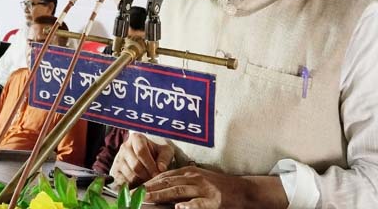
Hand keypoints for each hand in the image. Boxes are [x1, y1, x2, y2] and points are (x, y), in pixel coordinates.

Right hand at [109, 133, 173, 187]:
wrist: (148, 153)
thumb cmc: (157, 151)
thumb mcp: (165, 150)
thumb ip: (164, 158)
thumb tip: (161, 168)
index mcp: (136, 138)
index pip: (141, 151)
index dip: (150, 165)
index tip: (158, 173)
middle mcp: (124, 147)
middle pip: (135, 166)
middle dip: (147, 175)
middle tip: (154, 180)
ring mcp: (118, 159)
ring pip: (129, 176)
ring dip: (140, 182)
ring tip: (148, 182)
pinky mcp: (115, 171)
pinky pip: (122, 183)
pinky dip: (132, 188)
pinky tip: (139, 186)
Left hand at [144, 166, 285, 208]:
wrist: (243, 191)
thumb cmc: (217, 186)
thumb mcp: (198, 180)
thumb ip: (181, 182)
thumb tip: (160, 188)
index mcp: (189, 173)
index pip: (164, 176)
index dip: (148, 181)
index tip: (134, 188)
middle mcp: (194, 178)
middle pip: (167, 182)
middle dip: (149, 188)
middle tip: (134, 194)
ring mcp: (204, 189)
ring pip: (178, 190)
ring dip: (160, 195)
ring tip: (146, 198)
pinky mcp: (214, 201)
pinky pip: (199, 204)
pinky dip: (189, 206)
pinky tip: (179, 208)